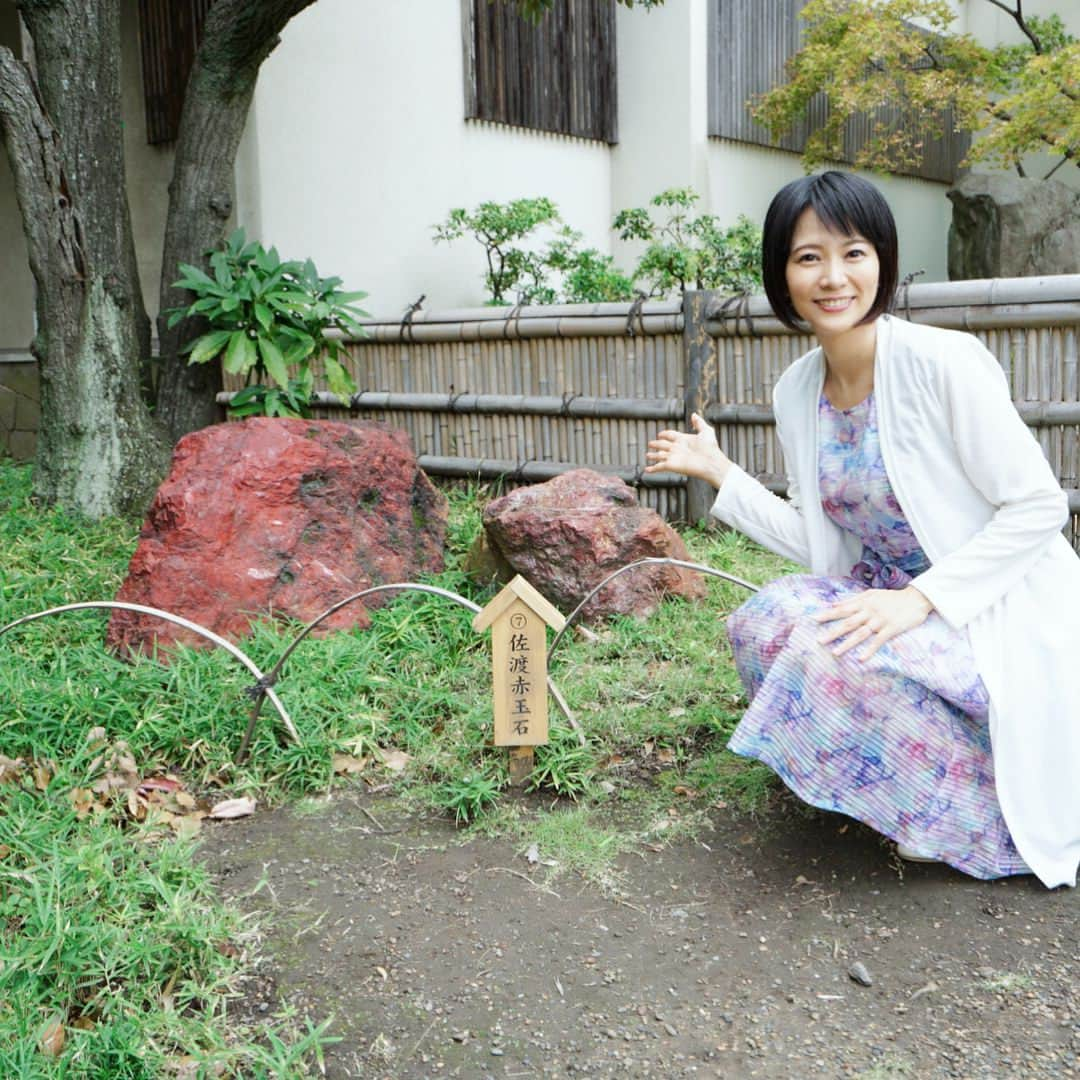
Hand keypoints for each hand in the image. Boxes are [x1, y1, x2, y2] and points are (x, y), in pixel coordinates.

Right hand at [645, 412, 731, 488]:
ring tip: (647, 455)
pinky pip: (659, 466)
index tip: (660, 434)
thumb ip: (699, 423)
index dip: (665, 434)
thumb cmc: (710, 448)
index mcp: (683, 440)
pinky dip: (652, 469)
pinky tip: (647, 470)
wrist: (711, 463)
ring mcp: (673, 457)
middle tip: (650, 443)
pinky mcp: (671, 466)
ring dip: (653, 455)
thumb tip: (694, 414)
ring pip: (659, 456)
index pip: (671, 435)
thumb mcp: (706, 431)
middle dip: (656, 444)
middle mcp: (677, 449)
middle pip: (663, 445)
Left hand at [814, 585, 932, 660]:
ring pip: (861, 633)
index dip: (828, 614)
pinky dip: (870, 649)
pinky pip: (879, 641)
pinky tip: (861, 658)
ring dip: (847, 644)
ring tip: (835, 653)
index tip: (814, 619)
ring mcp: (880, 621)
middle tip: (819, 641)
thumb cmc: (891, 597)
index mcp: (863, 603)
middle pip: (848, 623)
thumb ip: (852, 599)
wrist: (916, 598)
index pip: (842, 609)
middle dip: (833, 632)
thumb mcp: (871, 594)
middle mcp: (869, 611)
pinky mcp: (892, 628)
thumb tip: (833, 603)